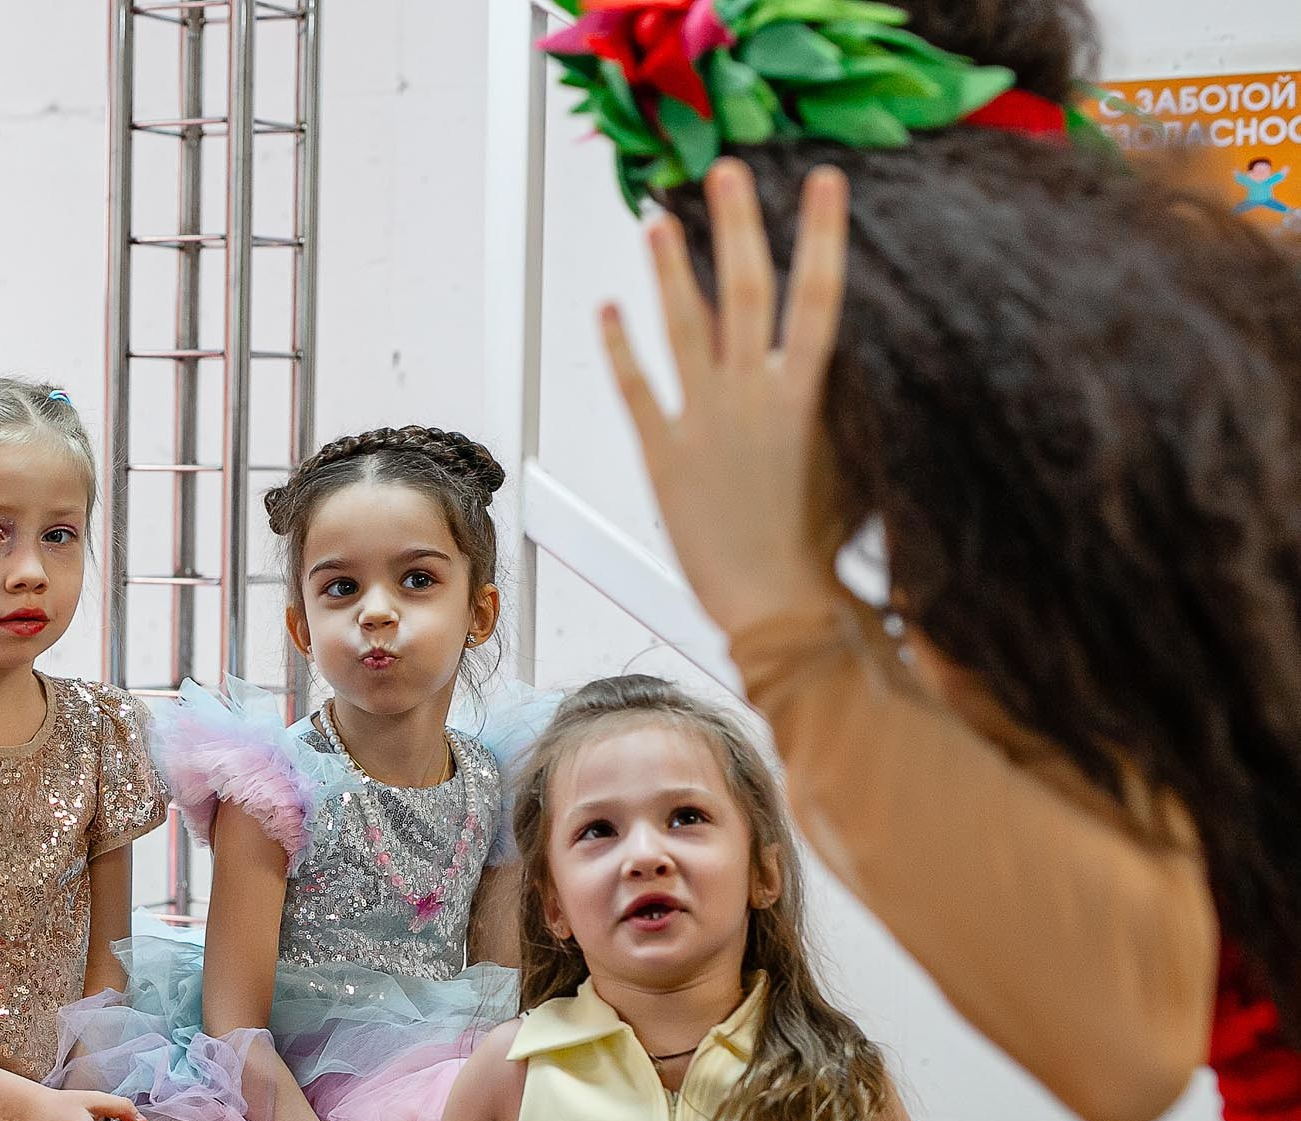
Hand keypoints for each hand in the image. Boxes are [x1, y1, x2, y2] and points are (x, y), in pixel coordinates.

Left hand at [602, 159, 855, 637]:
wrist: (780, 607)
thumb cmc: (823, 543)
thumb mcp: (853, 461)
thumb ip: (837, 403)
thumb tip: (832, 357)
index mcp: (809, 398)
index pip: (820, 297)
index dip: (823, 234)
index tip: (824, 181)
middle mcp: (755, 400)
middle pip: (747, 292)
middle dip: (737, 227)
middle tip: (725, 172)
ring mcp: (705, 425)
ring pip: (684, 330)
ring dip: (670, 271)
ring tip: (656, 220)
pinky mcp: (664, 457)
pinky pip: (636, 391)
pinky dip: (620, 349)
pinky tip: (607, 310)